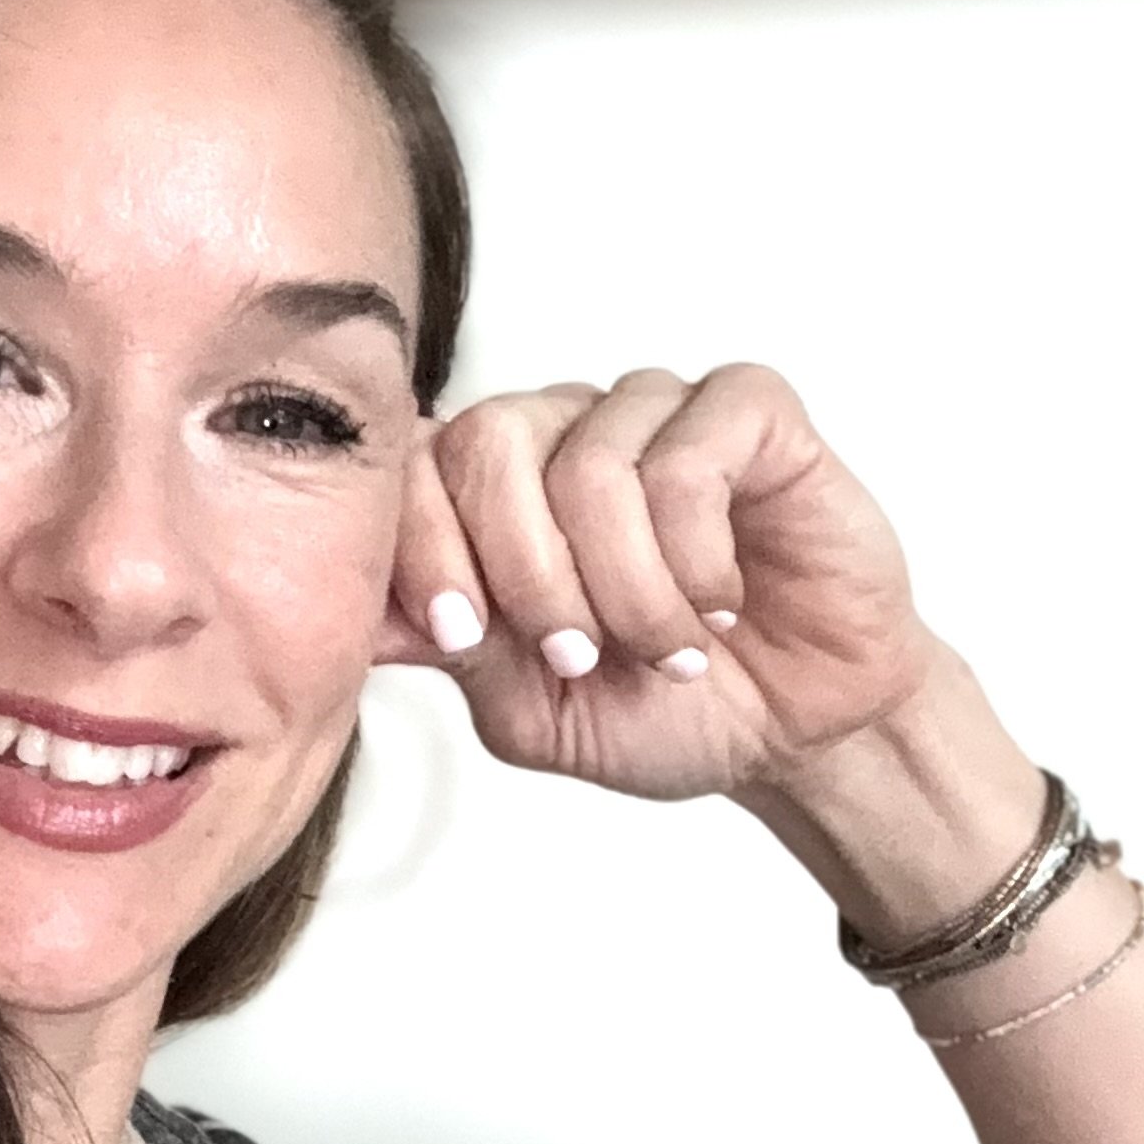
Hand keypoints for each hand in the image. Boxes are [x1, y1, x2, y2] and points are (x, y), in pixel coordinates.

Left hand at [373, 364, 944, 801]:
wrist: (794, 732)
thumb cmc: (665, 708)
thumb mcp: (528, 705)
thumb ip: (447, 645)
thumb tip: (349, 612)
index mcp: (496, 488)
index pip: (412, 464)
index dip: (425, 550)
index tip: (461, 638)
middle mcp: (568, 431)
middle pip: (489, 444)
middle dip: (526, 576)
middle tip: (579, 656)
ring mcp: (657, 411)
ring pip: (593, 465)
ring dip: (628, 590)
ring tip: (669, 651)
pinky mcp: (750, 412)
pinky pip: (688, 458)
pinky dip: (697, 557)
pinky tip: (722, 602)